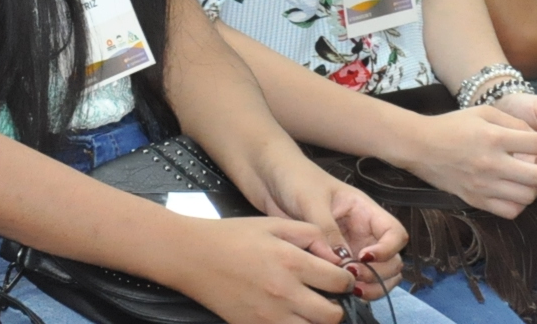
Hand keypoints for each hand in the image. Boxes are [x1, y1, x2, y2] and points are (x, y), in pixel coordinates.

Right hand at [158, 217, 364, 323]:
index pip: (340, 281)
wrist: (192, 256)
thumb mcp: (272, 223)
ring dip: (316, 321)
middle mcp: (285, 292)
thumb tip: (336, 255)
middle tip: (326, 298)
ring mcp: (270, 316)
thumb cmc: (232, 236)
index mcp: (291, 261)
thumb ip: (309, 233)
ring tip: (307, 308)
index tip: (338, 278)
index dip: (345, 280)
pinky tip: (288, 315)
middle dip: (336, 306)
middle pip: (333, 315)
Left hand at [260, 164, 404, 297]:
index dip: (388, 249)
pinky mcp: (332, 260)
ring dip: (370, 286)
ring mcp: (349, 248)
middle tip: (351, 278)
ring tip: (348, 289)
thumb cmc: (294, 178)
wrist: (268, 178)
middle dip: (378, 274)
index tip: (364, 257)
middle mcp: (362, 232)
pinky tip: (335, 291)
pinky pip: (351, 279)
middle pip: (392, 261)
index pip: (395, 233)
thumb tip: (342, 262)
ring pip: (376, 275)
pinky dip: (351, 289)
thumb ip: (328, 230)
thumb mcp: (312, 201)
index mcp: (364, 211)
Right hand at [405, 106, 536, 217]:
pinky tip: (515, 192)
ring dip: (536, 189)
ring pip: (529, 197)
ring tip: (531, 180)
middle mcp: (492, 163)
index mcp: (495, 137)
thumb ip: (513, 123)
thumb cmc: (452, 125)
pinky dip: (520, 204)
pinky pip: (511, 211)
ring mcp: (484, 185)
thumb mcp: (483, 113)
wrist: (418, 145)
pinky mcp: (476, 200)